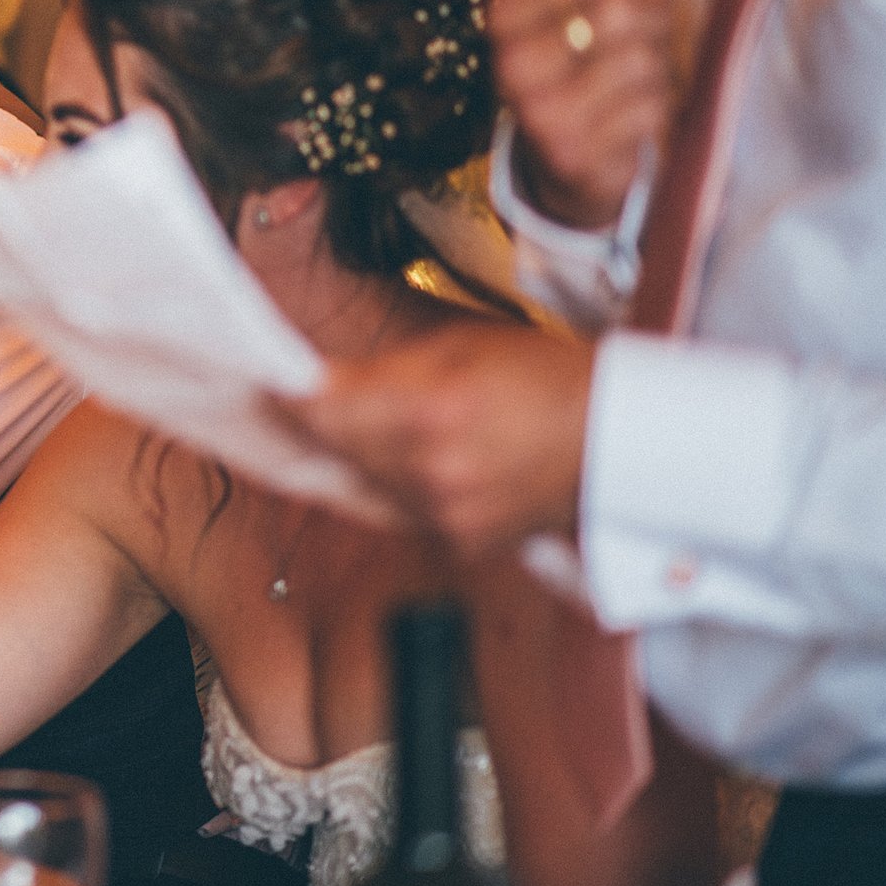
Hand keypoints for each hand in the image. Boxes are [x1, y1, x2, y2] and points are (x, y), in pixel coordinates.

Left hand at [280, 322, 595, 559]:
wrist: (616, 435)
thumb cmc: (542, 375)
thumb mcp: (457, 345)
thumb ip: (384, 370)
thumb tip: (325, 384)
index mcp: (426, 408)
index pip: (322, 412)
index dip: (289, 400)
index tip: (269, 389)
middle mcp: (430, 468)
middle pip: (338, 450)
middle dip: (321, 427)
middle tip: (298, 405)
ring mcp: (446, 511)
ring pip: (366, 484)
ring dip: (360, 458)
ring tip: (375, 427)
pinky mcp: (462, 540)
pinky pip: (405, 511)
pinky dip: (400, 488)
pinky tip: (420, 461)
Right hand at [492, 0, 672, 231]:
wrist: (567, 157)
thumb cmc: (585, 59)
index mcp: (506, 12)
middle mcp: (509, 61)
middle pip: (622, 10)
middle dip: (650, 28)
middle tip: (636, 48)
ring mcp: (535, 109)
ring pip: (642, 62)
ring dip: (658, 75)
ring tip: (635, 86)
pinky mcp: (569, 153)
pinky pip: (648, 112)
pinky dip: (657, 114)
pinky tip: (634, 120)